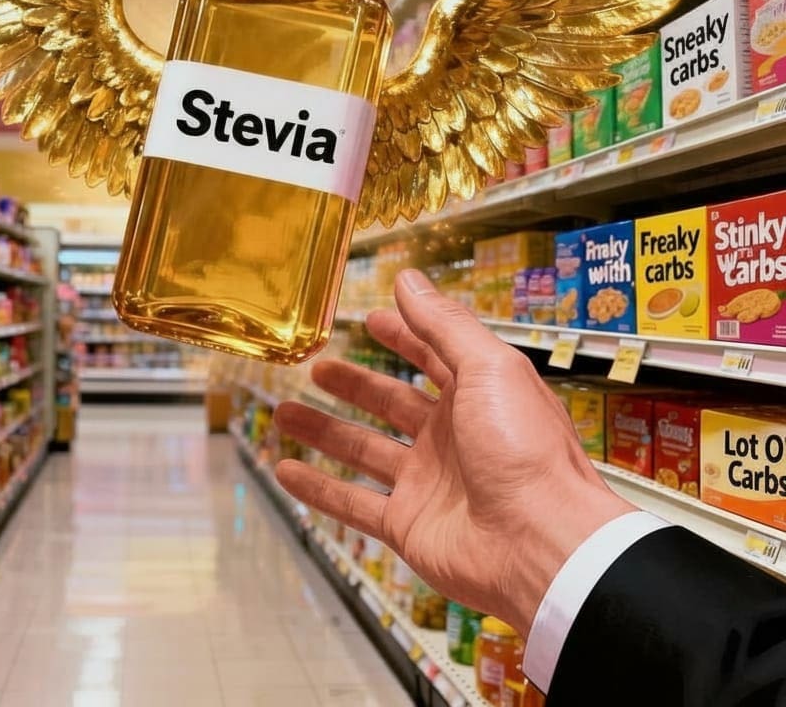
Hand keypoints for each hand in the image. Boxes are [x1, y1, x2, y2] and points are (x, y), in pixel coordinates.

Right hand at [274, 269, 633, 634]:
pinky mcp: (407, 524)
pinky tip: (285, 471)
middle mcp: (451, 437)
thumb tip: (409, 279)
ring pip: (362, 450)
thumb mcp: (489, 367)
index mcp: (478, 395)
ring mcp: (427, 483)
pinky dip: (318, 489)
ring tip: (282, 411)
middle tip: (316, 366)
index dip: (402, 335)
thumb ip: (443, 324)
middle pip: (390, 403)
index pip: (431, 356)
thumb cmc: (526, 450)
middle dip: (353, 384)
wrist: (542, 546)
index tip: (370, 319)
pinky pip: (353, 503)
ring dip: (323, 431)